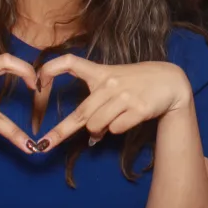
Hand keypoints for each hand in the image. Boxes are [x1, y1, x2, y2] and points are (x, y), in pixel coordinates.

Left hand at [32, 55, 193, 150]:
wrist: (170, 81)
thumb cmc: (137, 83)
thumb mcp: (114, 84)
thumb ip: (98, 105)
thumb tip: (91, 134)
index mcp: (100, 71)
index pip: (70, 62)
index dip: (50, 70)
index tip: (36, 84)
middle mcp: (109, 82)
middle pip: (81, 113)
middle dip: (60, 132)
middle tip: (43, 146)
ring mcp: (124, 95)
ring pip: (97, 125)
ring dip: (100, 131)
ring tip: (114, 119)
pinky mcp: (138, 108)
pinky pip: (116, 129)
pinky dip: (118, 130)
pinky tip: (128, 118)